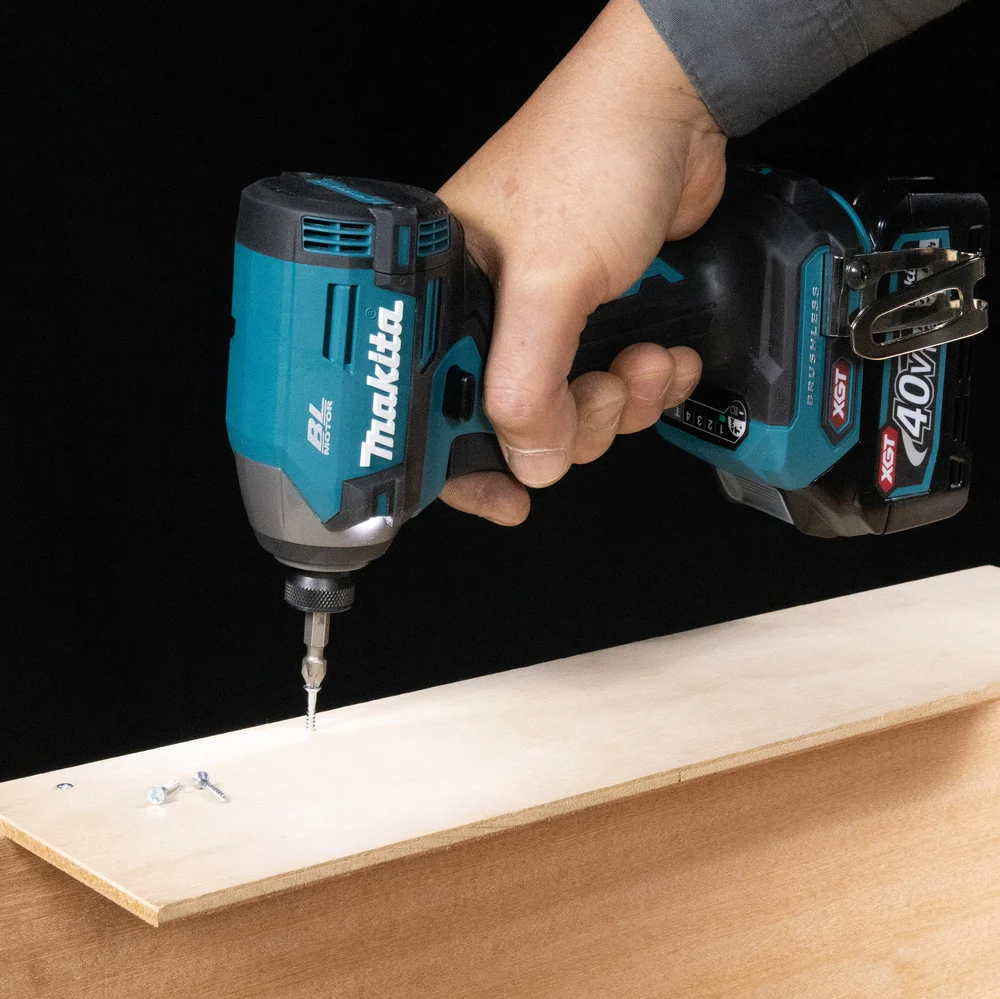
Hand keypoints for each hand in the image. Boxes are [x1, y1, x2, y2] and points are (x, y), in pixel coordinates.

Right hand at [437, 0, 725, 524]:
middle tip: (599, 392)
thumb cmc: (592, 154)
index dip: (461, 462)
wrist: (672, 109)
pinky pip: (608, 386)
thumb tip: (528, 459)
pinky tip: (664, 356)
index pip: (427, 406)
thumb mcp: (550, 280)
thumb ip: (527, 383)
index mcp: (438, 299)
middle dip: (571, 424)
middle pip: (509, 424)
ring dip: (617, 405)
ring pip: (567, 413)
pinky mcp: (589, 318)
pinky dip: (643, 386)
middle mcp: (483, 314)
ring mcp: (540, 320)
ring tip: (644, 363)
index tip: (503, 497)